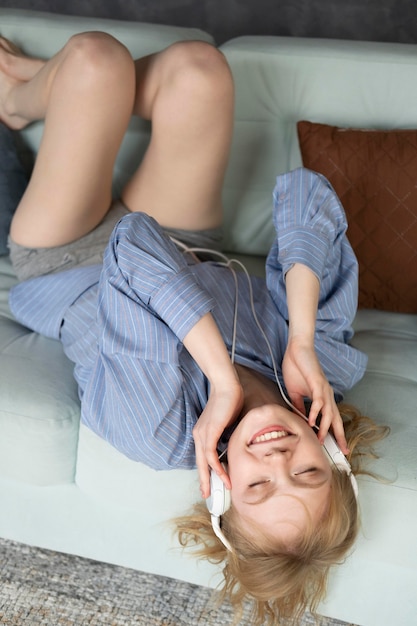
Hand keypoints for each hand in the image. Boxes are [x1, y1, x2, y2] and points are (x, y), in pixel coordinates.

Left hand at [192, 378, 242, 498]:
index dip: (206, 472)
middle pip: (200, 463)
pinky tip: (223, 475)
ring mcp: (203, 433)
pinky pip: (210, 454)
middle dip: (204, 480)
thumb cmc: (230, 401)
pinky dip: (216, 466)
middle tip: (207, 495)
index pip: (203, 457)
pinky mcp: (209, 432)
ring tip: (221, 489)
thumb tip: (233, 448)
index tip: (210, 484)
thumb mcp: (228, 424)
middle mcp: (199, 435)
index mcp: (202, 433)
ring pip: (204, 462)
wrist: (227, 386)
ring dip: (212, 477)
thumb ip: (227, 436)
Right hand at [282, 335, 348, 453]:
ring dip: (325, 427)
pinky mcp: (317, 383)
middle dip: (341, 436)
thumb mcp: (295, 392)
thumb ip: (298, 406)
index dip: (336, 433)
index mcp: (323, 397)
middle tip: (345, 451)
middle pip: (336, 419)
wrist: (296, 349)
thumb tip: (299, 420)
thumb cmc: (296, 368)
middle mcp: (327, 395)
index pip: (331, 418)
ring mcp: (323, 389)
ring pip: (329, 412)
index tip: (338, 447)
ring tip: (321, 440)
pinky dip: (316, 412)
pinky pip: (319, 401)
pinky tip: (311, 421)